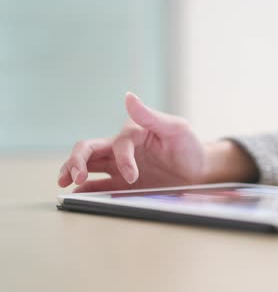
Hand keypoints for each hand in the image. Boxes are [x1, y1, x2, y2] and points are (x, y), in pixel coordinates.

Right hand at [58, 92, 257, 191]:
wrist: (199, 170)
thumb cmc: (189, 146)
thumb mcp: (176, 129)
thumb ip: (151, 116)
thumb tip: (128, 96)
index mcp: (133, 133)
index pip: (118, 145)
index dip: (123, 161)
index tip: (133, 177)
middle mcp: (122, 148)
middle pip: (89, 150)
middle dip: (77, 161)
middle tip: (74, 176)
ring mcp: (120, 167)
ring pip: (88, 166)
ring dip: (73, 172)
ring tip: (64, 183)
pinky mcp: (123, 184)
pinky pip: (100, 186)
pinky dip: (88, 190)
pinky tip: (77, 195)